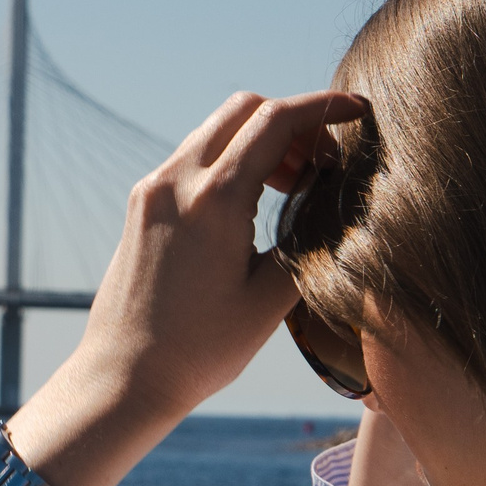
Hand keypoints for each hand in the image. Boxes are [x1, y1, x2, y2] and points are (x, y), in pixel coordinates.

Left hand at [0, 88, 369, 485]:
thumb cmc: (201, 349)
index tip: (360, 111)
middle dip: (293, 121)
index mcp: (213, 200)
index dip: (325, 108)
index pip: (276, 121)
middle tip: (323, 164)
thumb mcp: (271, 298)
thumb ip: (307, 238)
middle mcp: (175, 181)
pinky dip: (231, 159)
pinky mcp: (141, 204)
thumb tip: (332, 202)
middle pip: (244, 109)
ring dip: (261, 140)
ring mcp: (152, 189)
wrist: (125, 377)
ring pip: (216, 129)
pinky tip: (255, 200)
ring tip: (294, 185)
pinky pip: (193, 157)